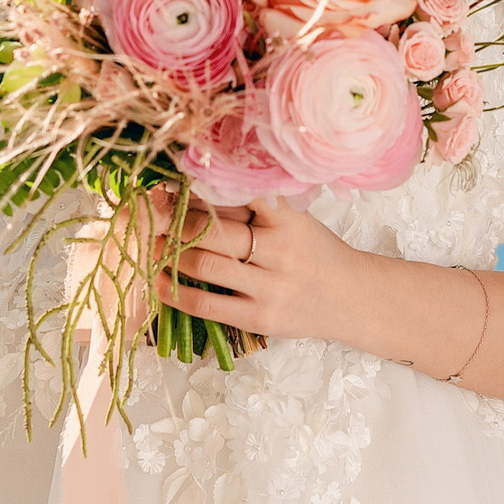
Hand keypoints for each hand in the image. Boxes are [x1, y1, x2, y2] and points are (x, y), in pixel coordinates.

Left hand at [151, 190, 365, 345]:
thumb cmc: (313, 251)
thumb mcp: (294, 219)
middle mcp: (281, 250)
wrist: (352, 297)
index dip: (196, 188)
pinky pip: (207, 304)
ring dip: (169, 252)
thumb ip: (252, 207)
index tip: (170, 185)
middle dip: (174, 221)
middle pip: (212, 229)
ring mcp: (271, 287)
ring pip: (204, 264)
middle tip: (151, 215)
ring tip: (151, 244)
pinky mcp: (260, 318)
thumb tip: (191, 190)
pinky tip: (159, 280)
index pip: (235, 193)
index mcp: (289, 217)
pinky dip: (175, 292)